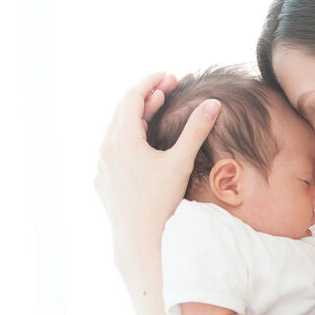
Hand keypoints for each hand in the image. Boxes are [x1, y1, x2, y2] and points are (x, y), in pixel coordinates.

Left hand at [94, 72, 220, 284]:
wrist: (138, 239)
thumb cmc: (159, 201)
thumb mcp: (180, 162)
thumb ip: (196, 130)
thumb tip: (213, 103)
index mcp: (123, 138)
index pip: (134, 96)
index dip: (152, 82)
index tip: (168, 75)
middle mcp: (107, 148)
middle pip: (123, 109)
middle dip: (147, 95)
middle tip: (168, 87)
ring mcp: (101, 165)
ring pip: (116, 129)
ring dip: (136, 115)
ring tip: (156, 108)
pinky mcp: (102, 181)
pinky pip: (112, 150)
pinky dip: (128, 137)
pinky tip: (142, 143)